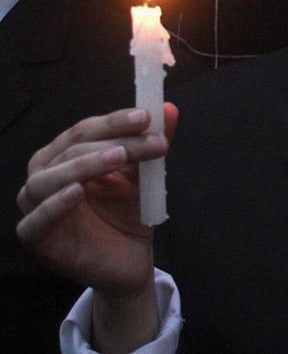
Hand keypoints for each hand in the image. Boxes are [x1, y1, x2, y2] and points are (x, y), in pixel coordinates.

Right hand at [16, 105, 177, 296]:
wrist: (130, 260)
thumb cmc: (126, 213)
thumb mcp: (143, 176)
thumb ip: (152, 143)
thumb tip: (170, 109)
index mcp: (65, 155)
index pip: (84, 130)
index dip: (115, 121)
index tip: (147, 116)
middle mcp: (45, 176)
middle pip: (71, 150)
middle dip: (115, 141)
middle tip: (150, 140)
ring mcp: (36, 206)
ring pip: (48, 179)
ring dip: (86, 164)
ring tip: (119, 156)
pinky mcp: (37, 237)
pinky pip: (36, 220)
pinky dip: (54, 205)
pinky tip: (77, 192)